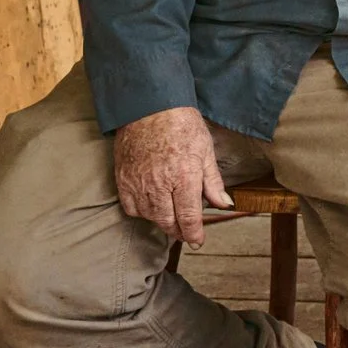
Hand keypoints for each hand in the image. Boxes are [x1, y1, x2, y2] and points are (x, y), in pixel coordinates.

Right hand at [113, 105, 230, 246]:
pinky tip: (152, 205)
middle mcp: (159, 184)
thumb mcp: (206, 150)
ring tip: (172, 217)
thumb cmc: (181, 124)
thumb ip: (213, 182)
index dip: (194, 233)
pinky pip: (131, 208)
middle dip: (179, 231)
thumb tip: (225, 204)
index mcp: (184, 176)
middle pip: (168, 221)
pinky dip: (142, 212)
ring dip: (162, 221)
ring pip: (150, 217)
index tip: (198, 240)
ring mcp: (138, 183)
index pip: (189, 217)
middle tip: (187, 231)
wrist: (149, 106)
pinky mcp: (123, 179)